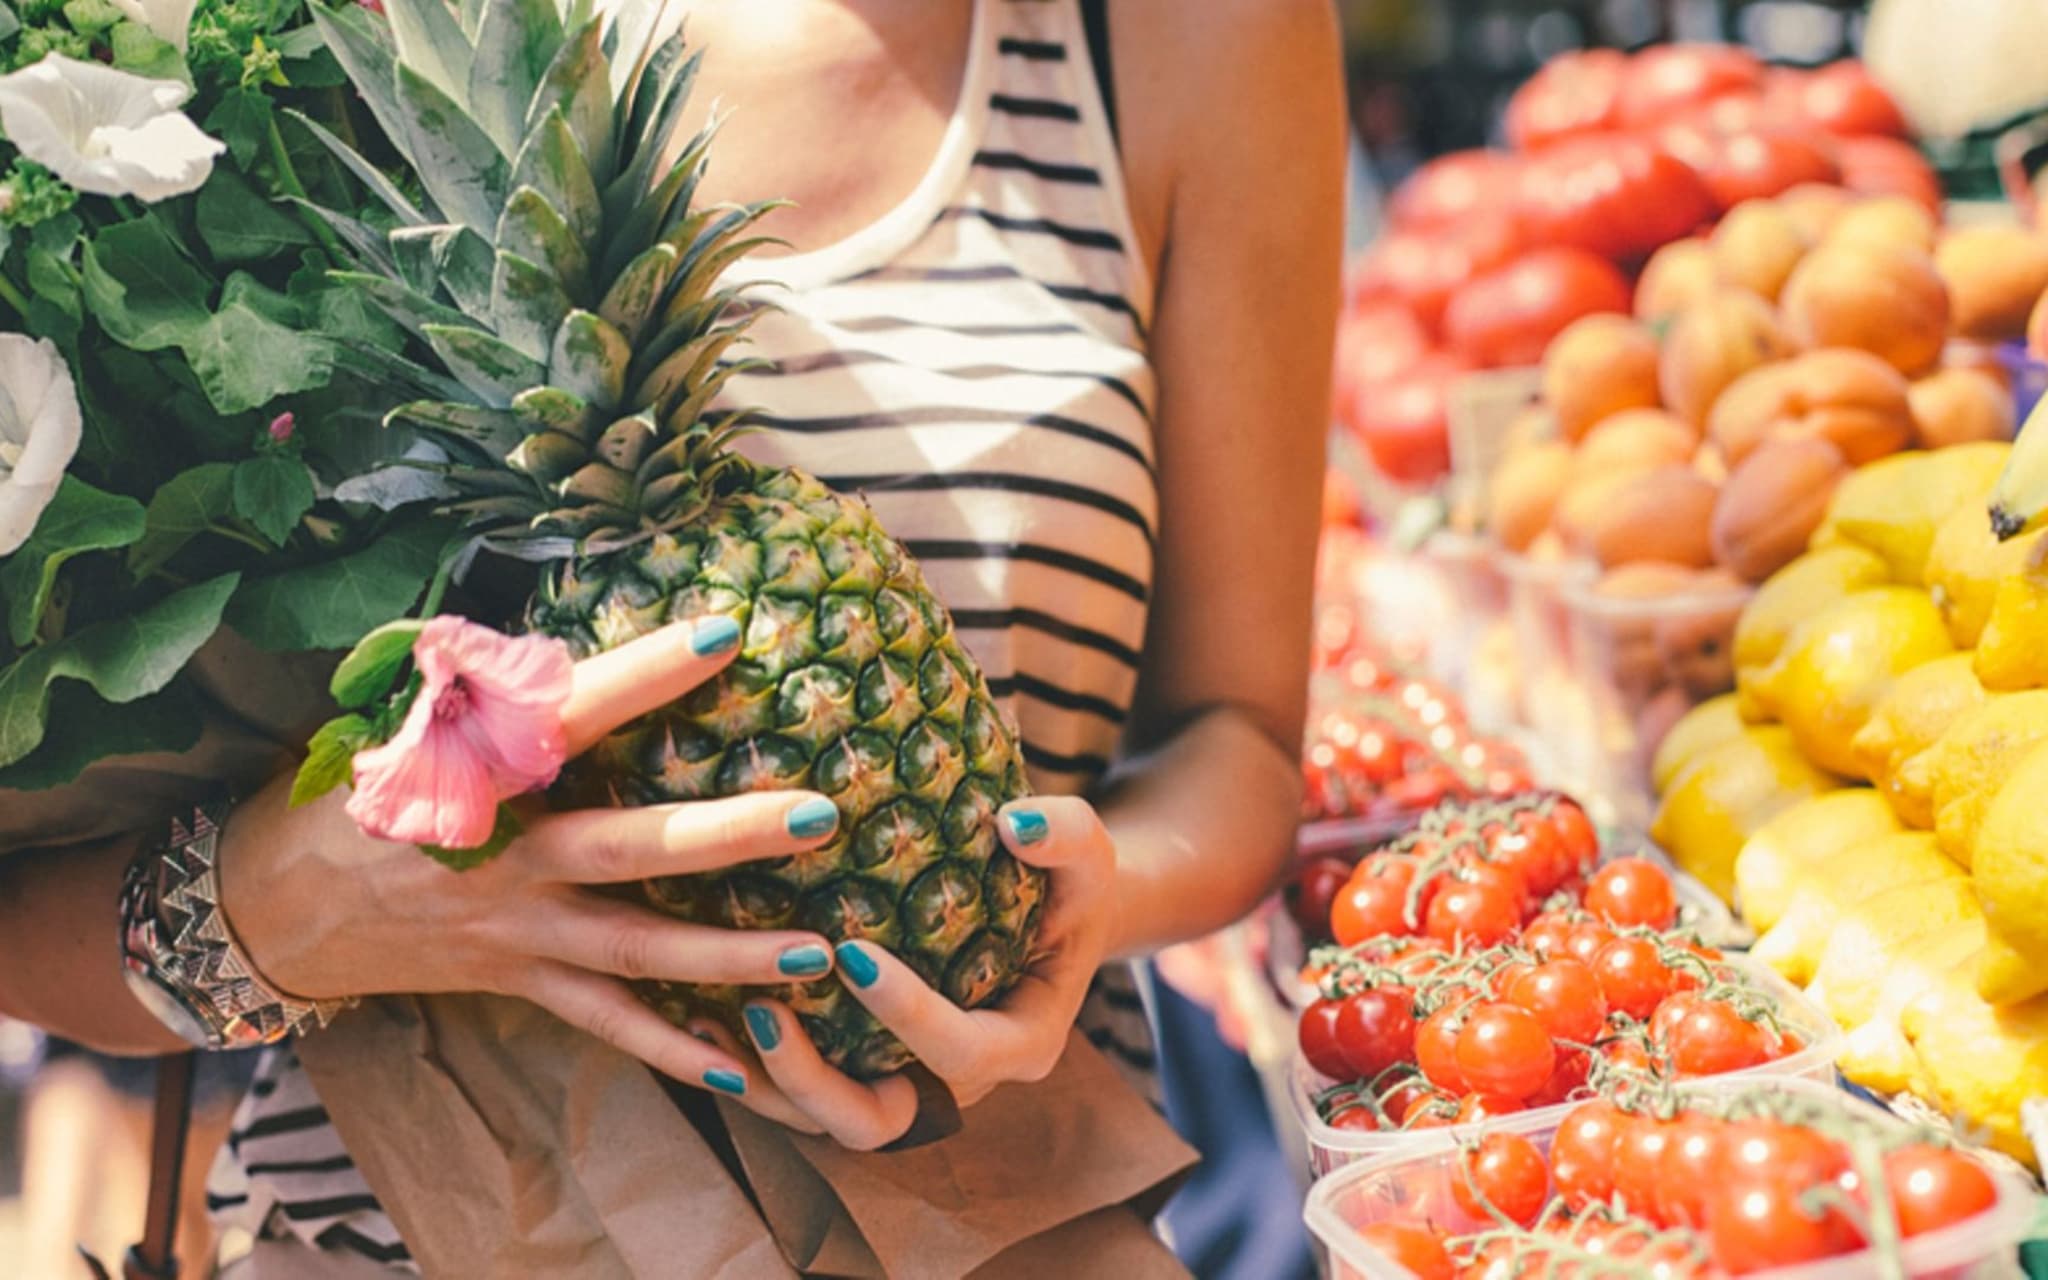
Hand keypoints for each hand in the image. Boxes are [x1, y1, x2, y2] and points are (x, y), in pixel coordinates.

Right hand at [219, 617, 847, 1096]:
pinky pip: (605, 1022)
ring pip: (637, 948)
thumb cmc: (353, 791)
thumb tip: (585, 636)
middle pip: (628, 846)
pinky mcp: (518, 980)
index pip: (570, 713)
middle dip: (727, 835)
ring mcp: (515, 930)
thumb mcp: (402, 722)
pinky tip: (745, 1069)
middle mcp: (502, 858)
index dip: (644, 675)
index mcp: (475, 774)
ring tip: (821, 953)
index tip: (726, 634)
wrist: (271, 906)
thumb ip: (494, 688)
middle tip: (820, 813)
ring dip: (731, 956)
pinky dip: (671, 1048)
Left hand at [692, 796, 1122, 1148]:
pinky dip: (751, 1063)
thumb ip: (1065, 834)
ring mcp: (907, 1081)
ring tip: (711, 1012)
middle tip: (762, 1008)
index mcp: (1020, 1043)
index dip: (906, 1016)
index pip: (961, 1053)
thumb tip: (1016, 823)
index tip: (851, 954)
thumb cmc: (1067, 879)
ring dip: (765, 1081)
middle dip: (811, 1080)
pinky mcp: (866, 1066)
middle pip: (878, 1121)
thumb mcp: (1087, 852)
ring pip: (823, 1118)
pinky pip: (801, 1089)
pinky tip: (699, 1006)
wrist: (1049, 911)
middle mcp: (957, 1083)